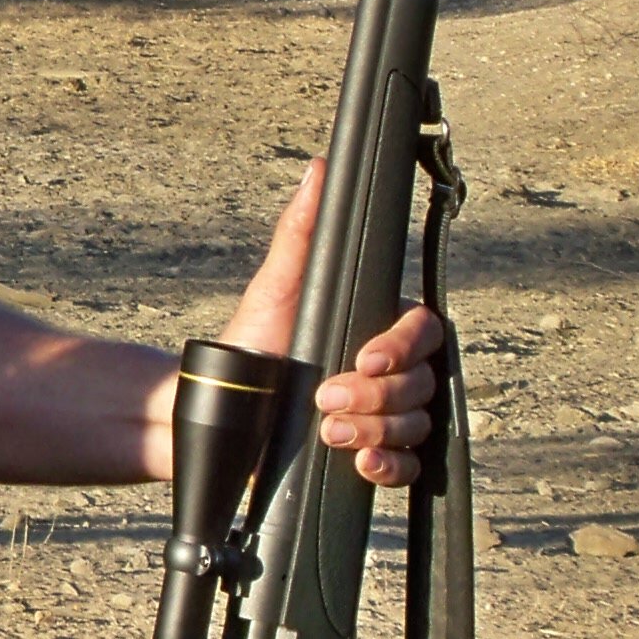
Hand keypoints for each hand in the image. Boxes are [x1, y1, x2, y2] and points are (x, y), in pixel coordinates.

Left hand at [226, 161, 449, 485]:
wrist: (216, 415)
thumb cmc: (247, 344)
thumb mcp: (273, 288)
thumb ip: (300, 232)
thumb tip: (318, 171)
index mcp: (373, 326)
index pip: (421, 332)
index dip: (400, 347)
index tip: (363, 358)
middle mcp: (387, 371)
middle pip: (422, 382)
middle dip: (377, 395)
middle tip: (324, 397)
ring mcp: (382, 414)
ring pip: (416, 423)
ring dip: (376, 429)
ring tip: (327, 429)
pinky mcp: (370, 454)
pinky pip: (407, 466)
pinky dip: (390, 467)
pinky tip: (360, 463)